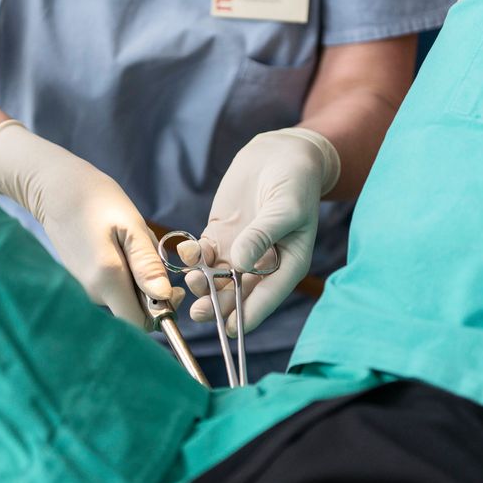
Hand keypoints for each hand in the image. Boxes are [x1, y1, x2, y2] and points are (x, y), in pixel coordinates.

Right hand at [0, 120, 174, 325]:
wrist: (56, 190)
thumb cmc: (98, 201)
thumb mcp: (132, 226)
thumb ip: (147, 264)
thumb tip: (164, 298)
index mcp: (107, 280)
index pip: (139, 323)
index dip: (161, 313)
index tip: (173, 289)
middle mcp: (93, 292)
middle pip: (132, 312)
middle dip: (151, 294)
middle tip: (156, 257)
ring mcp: (83, 288)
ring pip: (122, 299)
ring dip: (137, 280)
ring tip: (133, 245)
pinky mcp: (80, 281)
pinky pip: (110, 288)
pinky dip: (123, 274)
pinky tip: (118, 247)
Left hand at [181, 128, 339, 334]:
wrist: (282, 154)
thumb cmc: (296, 181)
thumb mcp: (285, 207)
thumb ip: (263, 234)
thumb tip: (240, 264)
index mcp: (288, 263)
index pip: (267, 296)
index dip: (248, 314)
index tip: (229, 329)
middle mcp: (262, 263)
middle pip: (238, 293)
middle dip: (219, 306)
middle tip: (199, 313)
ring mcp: (238, 250)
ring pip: (217, 277)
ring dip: (203, 284)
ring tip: (192, 281)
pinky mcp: (220, 235)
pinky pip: (203, 254)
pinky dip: (192, 257)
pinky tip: (186, 253)